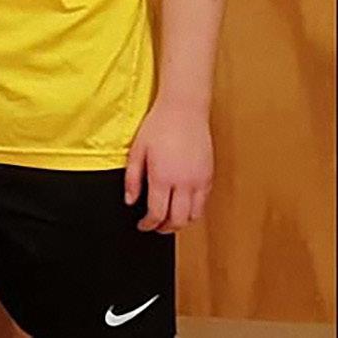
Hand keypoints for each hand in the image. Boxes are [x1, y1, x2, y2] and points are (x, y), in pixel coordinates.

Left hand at [124, 99, 213, 232]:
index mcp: (163, 178)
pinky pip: (203, 202)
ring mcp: (200, 180)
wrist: (184, 110)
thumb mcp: (137, 151)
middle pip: (178, 220)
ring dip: (181, 222)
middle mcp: (184, 183)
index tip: (142, 226)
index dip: (148, 225)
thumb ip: (132, 179)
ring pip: (194, 216)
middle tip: (155, 226)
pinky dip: (193, 210)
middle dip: (165, 228)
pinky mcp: (209, 176)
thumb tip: (130, 201)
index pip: (157, 214)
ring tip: (169, 219)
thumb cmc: (158, 126)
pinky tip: (183, 205)